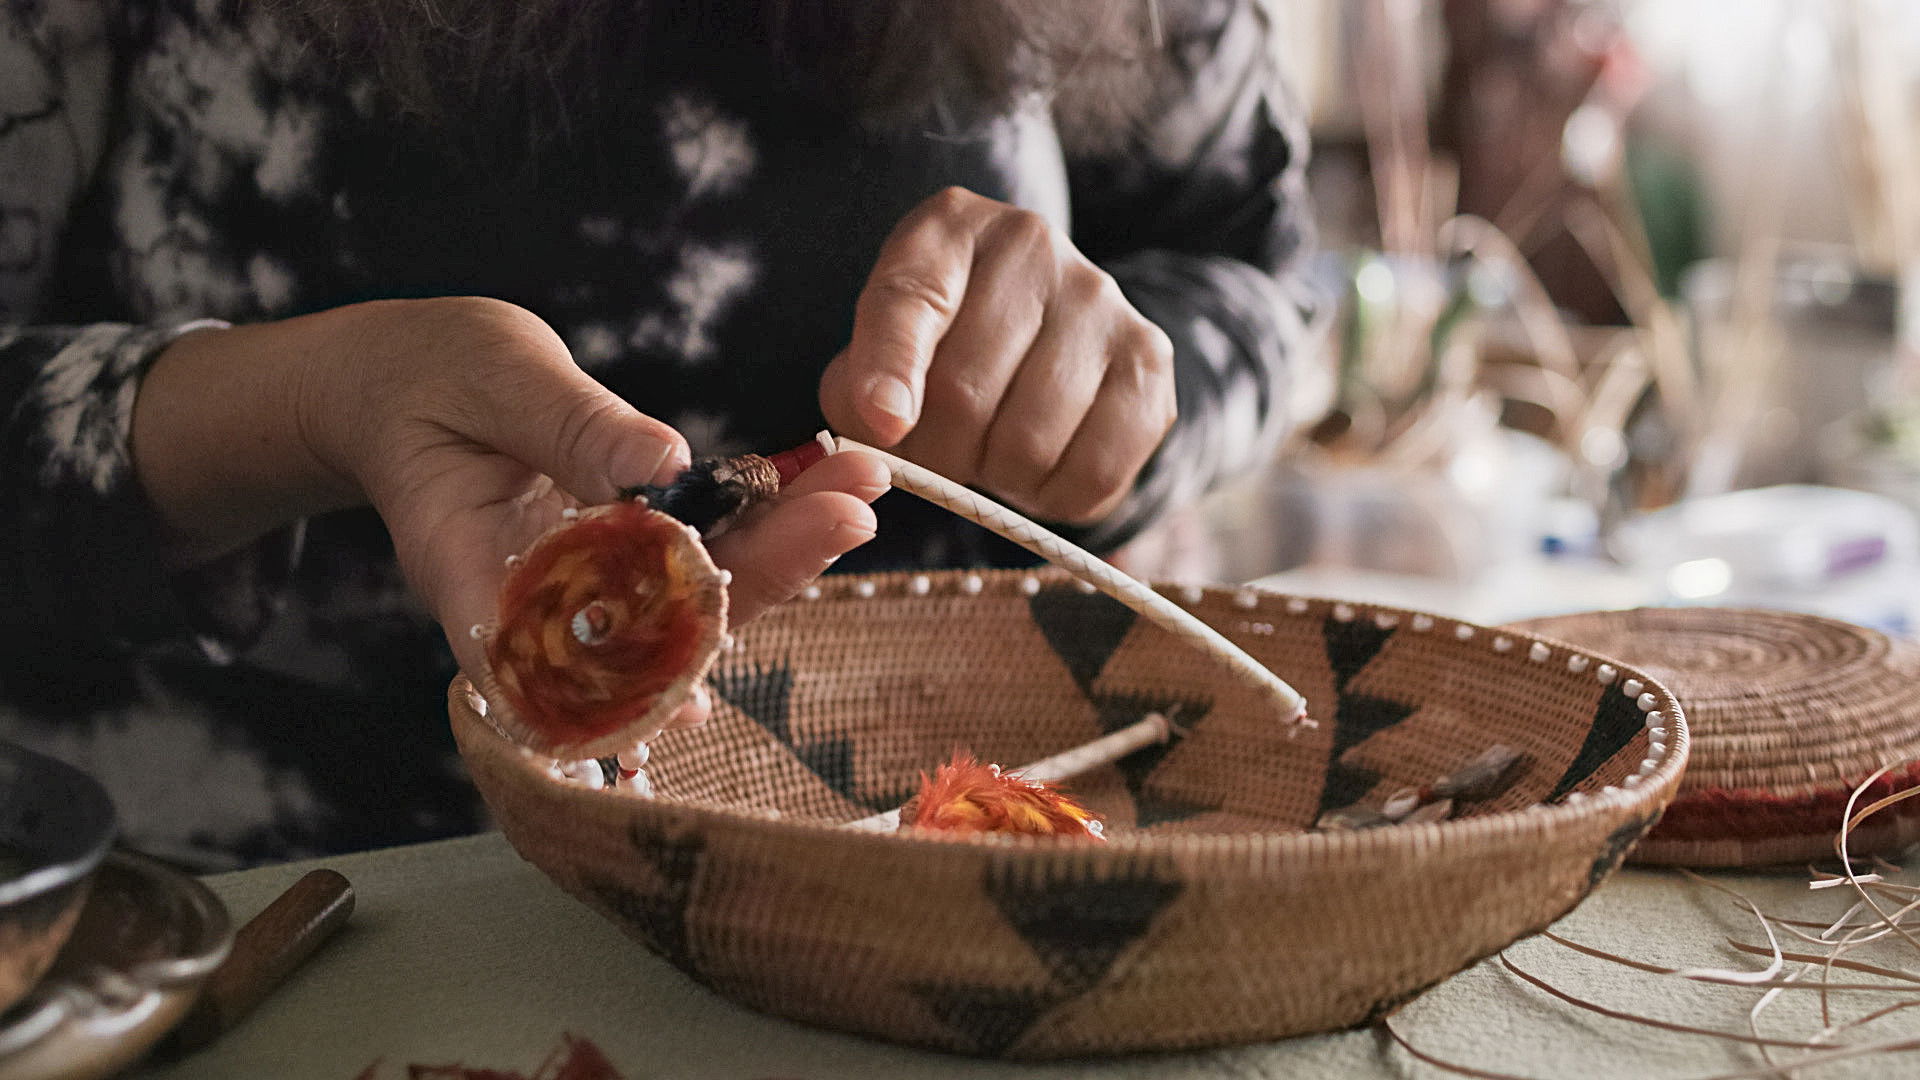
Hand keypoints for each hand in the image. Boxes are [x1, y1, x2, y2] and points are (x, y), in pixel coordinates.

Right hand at [135, 297, 888, 727]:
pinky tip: (830, 492)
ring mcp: (591, 588)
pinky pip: (704, 561)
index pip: (555, 657)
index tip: (706, 677)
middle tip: (849, 513)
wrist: (405, 381)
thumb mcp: (494, 378)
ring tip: (861, 487)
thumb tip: (663, 464)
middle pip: (660, 627)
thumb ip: (572, 427)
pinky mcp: (628, 560)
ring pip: (699, 598)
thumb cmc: (429, 375)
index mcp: (474, 576)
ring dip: (786, 549)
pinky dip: (768, 526)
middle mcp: (541, 605)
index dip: (631, 676)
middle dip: (762, 575)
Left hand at [819, 186, 1175, 523]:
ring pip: (1030, 442)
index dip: (890, 369)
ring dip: (996, 478)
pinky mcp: (1149, 360)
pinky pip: (1094, 470)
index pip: (911, 299)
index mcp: (948, 229)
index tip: (884, 426)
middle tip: (939, 460)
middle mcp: (1032, 246)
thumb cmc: (939, 348)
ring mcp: (1102, 298)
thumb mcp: (876, 351)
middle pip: (964, 393)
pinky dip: (1053, 497)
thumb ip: (858, 391)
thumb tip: (888, 426)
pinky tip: (1039, 470)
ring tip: (991, 456)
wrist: (1039, 330)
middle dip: (937, 456)